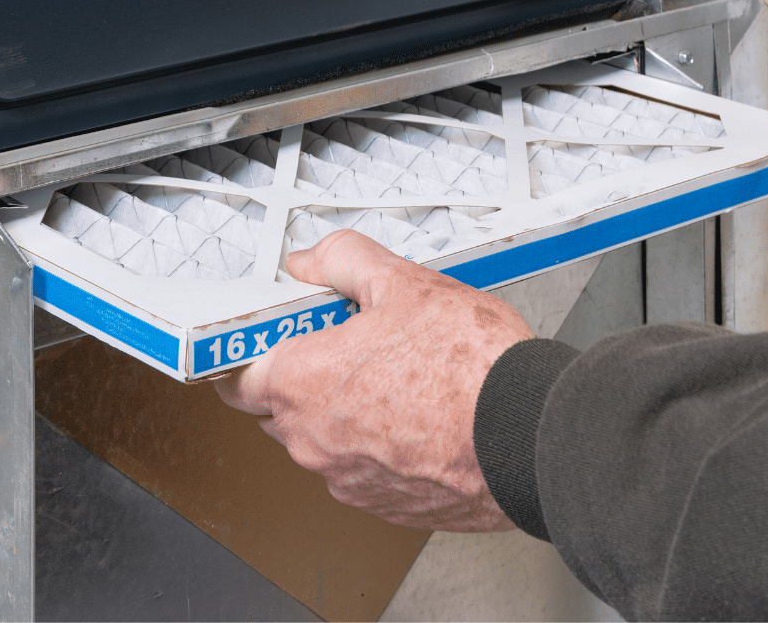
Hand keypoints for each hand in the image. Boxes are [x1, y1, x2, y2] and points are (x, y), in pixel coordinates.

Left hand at [214, 229, 531, 531]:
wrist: (530, 436)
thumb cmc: (473, 371)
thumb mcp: (403, 284)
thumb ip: (343, 262)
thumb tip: (314, 261)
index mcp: (299, 385)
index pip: (236, 377)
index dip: (257, 353)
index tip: (282, 338)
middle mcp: (312, 442)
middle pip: (279, 409)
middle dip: (304, 380)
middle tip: (351, 348)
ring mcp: (347, 479)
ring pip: (323, 442)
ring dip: (344, 417)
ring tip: (398, 382)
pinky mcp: (384, 506)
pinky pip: (363, 472)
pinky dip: (380, 449)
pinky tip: (419, 419)